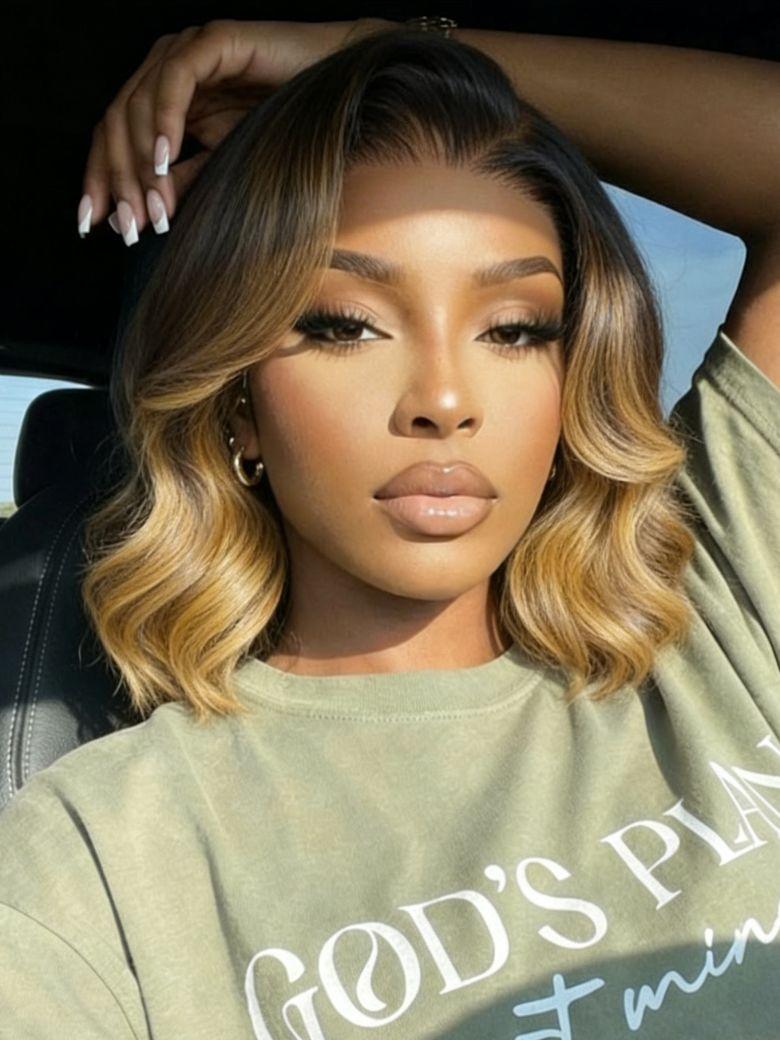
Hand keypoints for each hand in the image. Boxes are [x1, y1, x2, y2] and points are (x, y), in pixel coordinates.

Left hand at [78, 17, 395, 241]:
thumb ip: (184, 182)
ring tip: (153, 208)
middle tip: (129, 227)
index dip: (99, 178)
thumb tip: (143, 218)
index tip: (92, 224)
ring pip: (139, 104)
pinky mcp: (213, 40)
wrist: (340, 94)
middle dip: (118, 178)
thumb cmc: (288, 128)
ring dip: (142, 162)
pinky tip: (164, 161)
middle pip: (116, 122)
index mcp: (164, 98)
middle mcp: (167, 69)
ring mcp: (187, 50)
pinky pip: (176, 80)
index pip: (114, 136)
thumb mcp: (224, 165)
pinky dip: (165, 121)